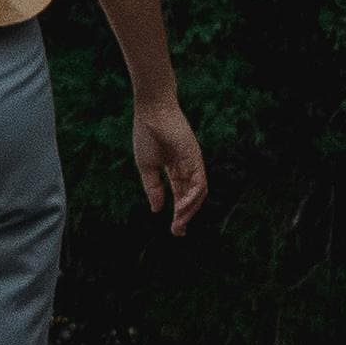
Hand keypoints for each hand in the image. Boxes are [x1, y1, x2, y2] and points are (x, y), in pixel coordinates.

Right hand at [132, 95, 207, 235]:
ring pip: (198, 194)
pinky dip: (193, 197)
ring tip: (178, 222)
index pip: (181, 195)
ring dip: (189, 210)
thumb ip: (152, 187)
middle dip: (185, 216)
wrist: (152, 112)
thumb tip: (156, 209)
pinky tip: (181, 206)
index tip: (175, 230)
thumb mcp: (146, 166)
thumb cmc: (147, 135)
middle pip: (191, 198)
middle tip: (177, 232)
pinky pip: (199, 183)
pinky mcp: (196, 159)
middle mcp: (187, 169)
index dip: (179, 213)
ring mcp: (193, 164)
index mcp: (174, 169)